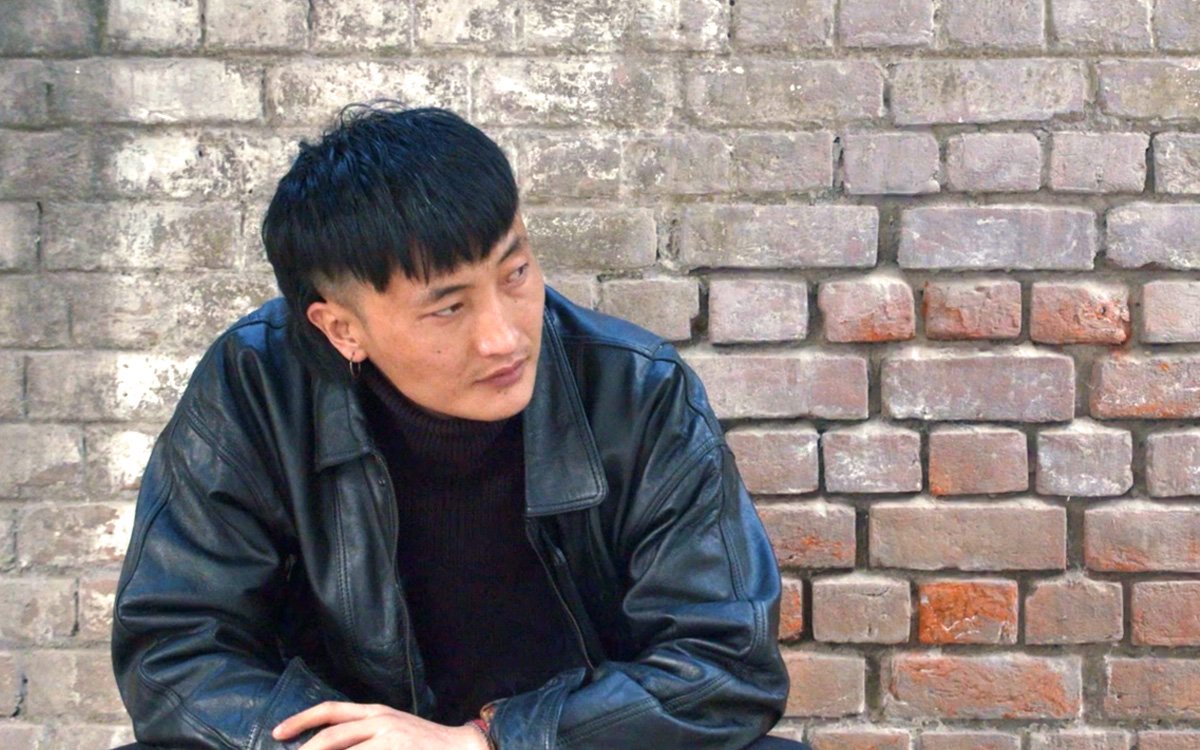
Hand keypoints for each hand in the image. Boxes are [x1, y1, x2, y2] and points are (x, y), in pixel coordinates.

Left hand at [273, 701, 489, 749]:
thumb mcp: (392, 728)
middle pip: (331, 736)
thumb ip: (364, 734)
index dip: (301, 720)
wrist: (463, 748)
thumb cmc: (423, 743)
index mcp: (375, 712)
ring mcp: (390, 739)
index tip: (278, 733)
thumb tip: (328, 743)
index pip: (331, 710)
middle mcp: (380, 721)